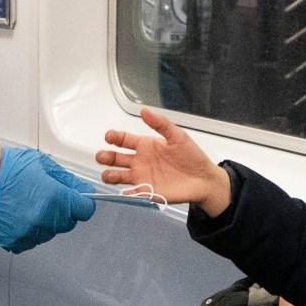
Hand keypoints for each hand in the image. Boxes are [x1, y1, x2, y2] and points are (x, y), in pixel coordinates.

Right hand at [0, 146, 97, 252]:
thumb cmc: (3, 168)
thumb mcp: (41, 163)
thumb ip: (65, 179)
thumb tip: (79, 189)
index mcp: (56, 199)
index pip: (85, 210)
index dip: (81, 203)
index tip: (76, 200)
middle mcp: (45, 220)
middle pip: (67, 223)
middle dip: (61, 211)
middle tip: (45, 196)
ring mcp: (29, 233)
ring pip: (48, 232)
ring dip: (43, 221)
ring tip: (25, 203)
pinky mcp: (14, 241)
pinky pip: (29, 240)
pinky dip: (26, 230)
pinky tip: (16, 215)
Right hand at [99, 109, 230, 216]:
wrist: (203, 179)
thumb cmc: (191, 156)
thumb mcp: (177, 136)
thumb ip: (160, 124)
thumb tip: (143, 111)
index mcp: (145, 145)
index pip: (123, 140)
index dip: (114, 137)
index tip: (109, 137)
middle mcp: (139, 161)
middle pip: (115, 158)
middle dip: (105, 157)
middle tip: (102, 157)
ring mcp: (141, 177)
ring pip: (117, 176)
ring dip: (109, 175)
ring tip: (108, 175)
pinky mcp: (147, 192)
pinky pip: (131, 194)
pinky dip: (125, 194)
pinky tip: (124, 192)